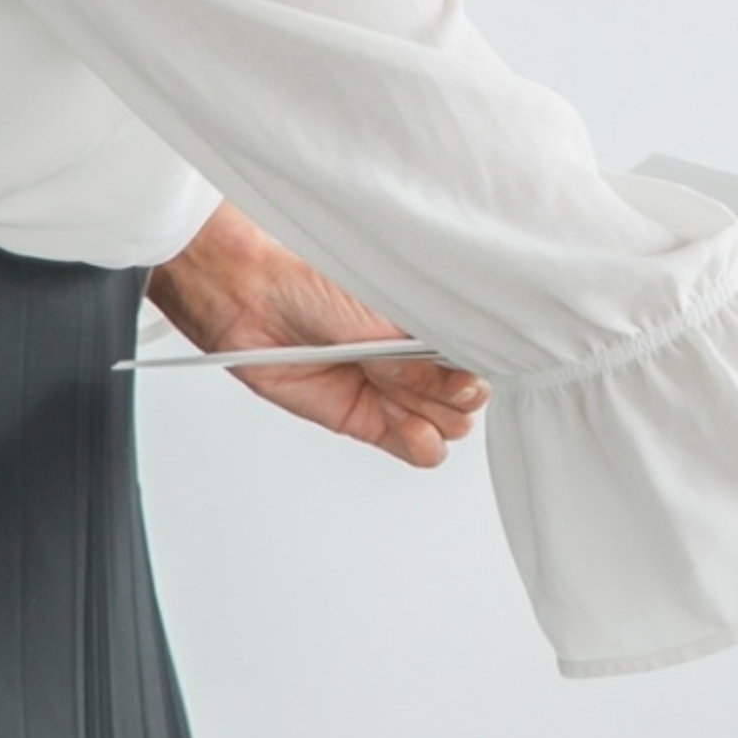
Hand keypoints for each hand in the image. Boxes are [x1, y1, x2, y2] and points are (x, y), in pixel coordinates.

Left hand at [146, 201, 487, 469]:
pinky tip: (400, 421)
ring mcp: (397, 392)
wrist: (254, 303)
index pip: (482, 361)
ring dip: (428, 415)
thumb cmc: (314, 286)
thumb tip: (466, 385)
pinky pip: (421, 450)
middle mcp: (419, 360)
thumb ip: (428, 354)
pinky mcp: (369, 421)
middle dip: (444, 391)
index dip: (472, 367)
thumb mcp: (386, 314)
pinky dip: (419, 443)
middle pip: (469, 402)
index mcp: (432, 324)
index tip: (454, 358)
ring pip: (450, 428)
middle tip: (405, 366)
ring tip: (390, 387)